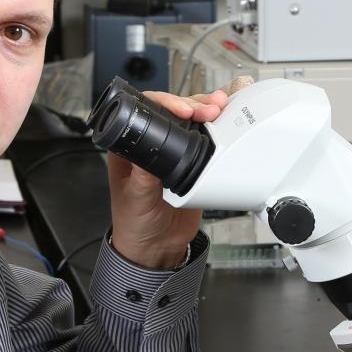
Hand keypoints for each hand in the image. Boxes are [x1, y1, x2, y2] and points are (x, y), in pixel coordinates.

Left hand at [106, 77, 250, 269]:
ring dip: (205, 111)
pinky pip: (203, 141)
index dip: (164, 104)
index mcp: (128, 148)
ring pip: (188, 122)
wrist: (156, 248)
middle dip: (191, 104)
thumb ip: (144, 173)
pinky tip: (223, 121)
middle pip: (170, 111)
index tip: (182, 110)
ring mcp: (171, 154)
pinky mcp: (190, 164)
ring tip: (219, 108)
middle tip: (208, 110)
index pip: (143, 112)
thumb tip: (153, 144)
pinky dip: (214, 129)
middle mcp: (149, 146)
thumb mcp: (137, 196)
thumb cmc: (135, 223)